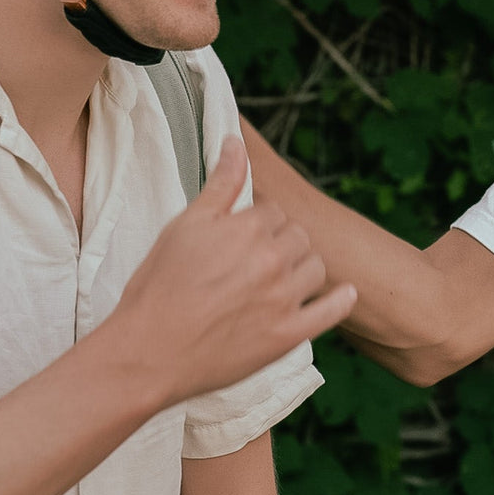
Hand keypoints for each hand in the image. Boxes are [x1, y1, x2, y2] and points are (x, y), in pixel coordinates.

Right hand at [106, 137, 355, 405]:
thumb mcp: (185, 225)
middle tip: (254, 262)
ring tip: (280, 280)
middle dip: (281, 244)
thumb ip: (220, 183)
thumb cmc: (159, 286)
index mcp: (249, 228)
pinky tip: (346, 293)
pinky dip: (341, 300)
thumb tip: (235, 142)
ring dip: (303, 270)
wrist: (148, 352)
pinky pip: (331, 311)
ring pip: (316, 268)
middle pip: (298, 237)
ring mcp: (284, 299)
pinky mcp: (288, 336)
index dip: (258, 224)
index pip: (275, 211)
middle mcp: (272, 260)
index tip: (240, 240)